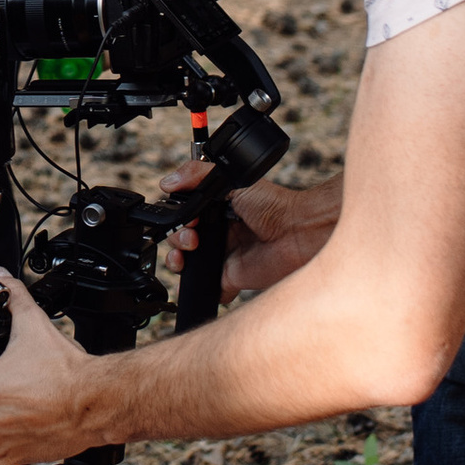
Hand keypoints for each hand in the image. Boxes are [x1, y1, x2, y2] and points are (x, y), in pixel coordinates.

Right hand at [165, 159, 341, 298]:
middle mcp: (218, 232)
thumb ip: (198, 175)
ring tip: (189, 253)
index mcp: (217, 209)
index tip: (184, 217)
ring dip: (178, 261)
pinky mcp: (231, 277)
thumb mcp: (233, 180)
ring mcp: (223, 255)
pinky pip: (209, 288)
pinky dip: (199, 289)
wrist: (297, 231)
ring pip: (188, 264)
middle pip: (180, 239)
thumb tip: (167, 182)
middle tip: (190, 236)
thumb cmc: (275, 205)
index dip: (177, 218)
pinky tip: (200, 279)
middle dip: (176, 239)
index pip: (184, 215)